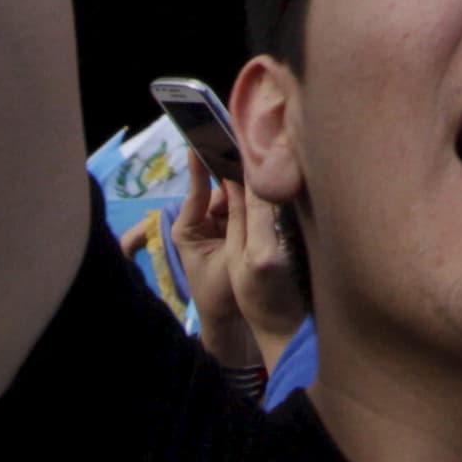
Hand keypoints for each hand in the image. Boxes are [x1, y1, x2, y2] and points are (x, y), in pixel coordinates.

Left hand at [174, 161, 302, 371]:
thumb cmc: (220, 293)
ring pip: (238, 197)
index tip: (209, 136)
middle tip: (256, 151)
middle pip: (223, 188)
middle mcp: (202, 221)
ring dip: (252, 187)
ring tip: (268, 166)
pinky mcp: (236, 231)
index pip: (199, 187)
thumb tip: (248, 178)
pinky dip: (258, 202)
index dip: (204, 162)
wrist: (228, 325)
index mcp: (188, 226)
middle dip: (236, 173)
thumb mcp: (232, 253)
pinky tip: (273, 187)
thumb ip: (242, 215)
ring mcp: (220, 226)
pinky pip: (247, 209)